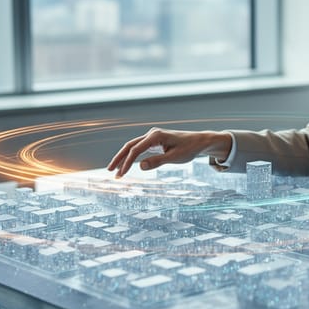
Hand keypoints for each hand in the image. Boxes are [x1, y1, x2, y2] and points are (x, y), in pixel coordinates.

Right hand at [106, 127, 231, 177]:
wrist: (198, 142)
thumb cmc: (189, 149)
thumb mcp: (175, 158)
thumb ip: (157, 161)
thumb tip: (140, 166)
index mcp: (156, 136)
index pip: (136, 150)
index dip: (126, 163)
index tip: (121, 175)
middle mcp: (152, 134)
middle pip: (130, 146)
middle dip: (119, 158)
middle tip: (110, 171)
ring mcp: (152, 136)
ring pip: (133, 146)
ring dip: (124, 158)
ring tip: (116, 171)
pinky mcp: (154, 141)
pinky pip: (139, 148)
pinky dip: (132, 156)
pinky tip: (126, 165)